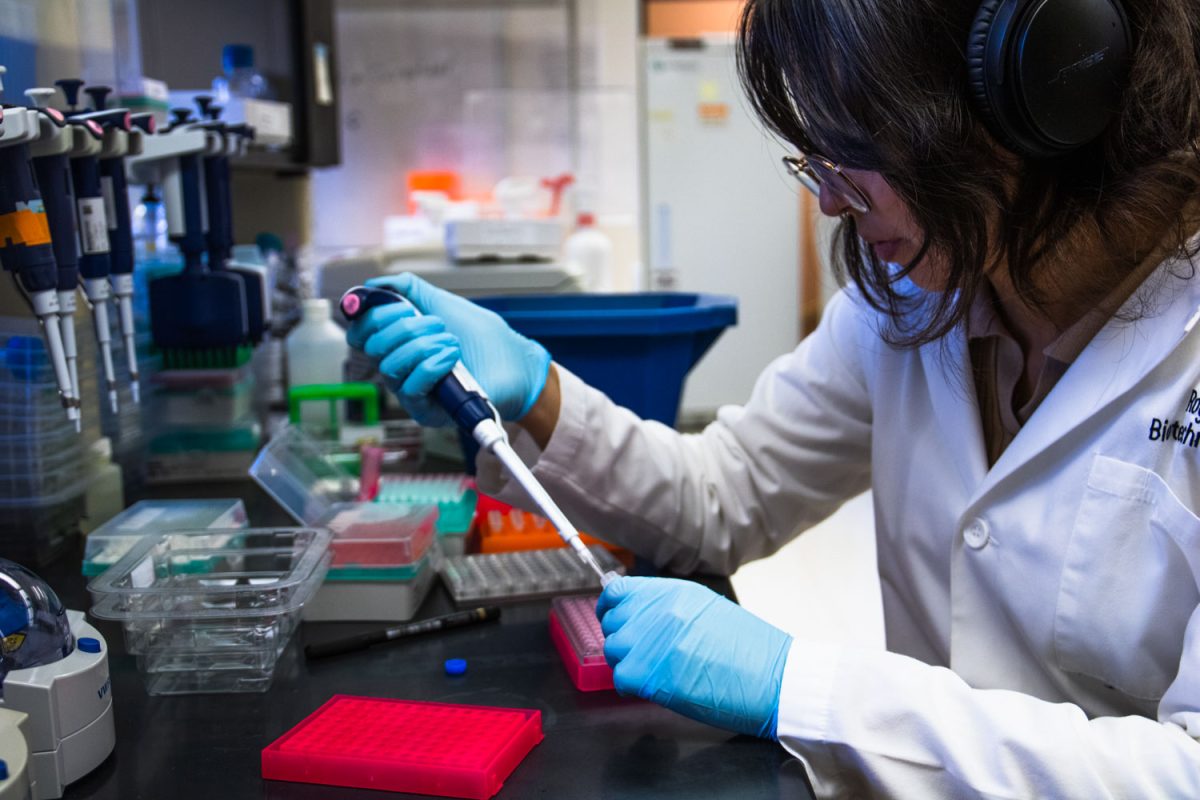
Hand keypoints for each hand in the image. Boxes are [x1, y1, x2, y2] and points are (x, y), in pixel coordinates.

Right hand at [346, 273, 550, 425]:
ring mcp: (410, 391)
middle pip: (373, 346)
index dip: (371, 317)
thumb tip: (375, 284)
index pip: (362, 334)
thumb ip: (410, 289)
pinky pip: (410, 387)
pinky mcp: (425, 411)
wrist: (515, 364)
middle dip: (406, 327)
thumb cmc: (484, 339)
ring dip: (424, 345)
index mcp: (398, 342)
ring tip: (452, 342)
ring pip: (389, 366)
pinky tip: (452, 358)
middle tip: (437, 324)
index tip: (397, 307)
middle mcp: (399, 367)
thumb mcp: (444, 303)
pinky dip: (431, 365)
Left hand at [596, 576, 791, 738]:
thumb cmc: (751, 650)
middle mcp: (655, 610)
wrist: (772, 677)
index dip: (611, 607)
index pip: (618, 590)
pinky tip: (653, 688)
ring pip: (614, 651)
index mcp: (672, 592)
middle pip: (614, 623)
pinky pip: (620, 678)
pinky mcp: (646, 673)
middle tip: (643, 655)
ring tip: (655, 673)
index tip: (612, 617)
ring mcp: (648, 640)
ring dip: (628, 664)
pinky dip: (632, 687)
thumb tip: (643, 616)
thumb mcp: (708, 609)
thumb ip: (671, 608)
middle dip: (623, 640)